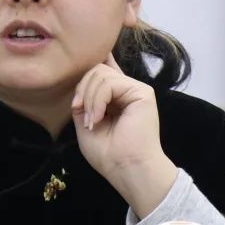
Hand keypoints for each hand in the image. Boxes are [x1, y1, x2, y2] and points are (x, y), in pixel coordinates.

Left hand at [71, 53, 176, 217]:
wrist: (126, 169)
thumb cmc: (108, 154)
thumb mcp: (85, 123)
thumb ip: (83, 101)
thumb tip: (82, 83)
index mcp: (115, 98)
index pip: (105, 69)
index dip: (95, 60)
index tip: (84, 55)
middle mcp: (127, 91)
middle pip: (96, 70)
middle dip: (82, 90)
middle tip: (81, 114)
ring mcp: (136, 90)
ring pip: (100, 74)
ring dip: (89, 98)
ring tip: (91, 121)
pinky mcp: (142, 92)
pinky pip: (110, 82)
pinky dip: (97, 100)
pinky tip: (98, 117)